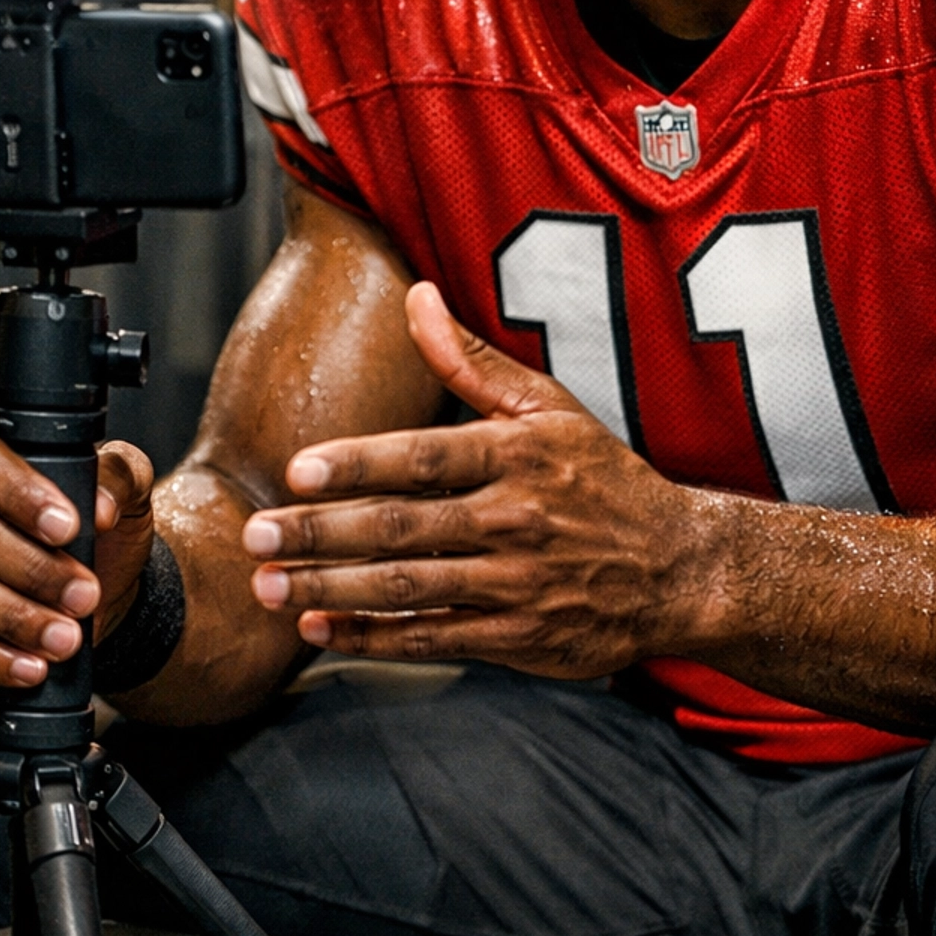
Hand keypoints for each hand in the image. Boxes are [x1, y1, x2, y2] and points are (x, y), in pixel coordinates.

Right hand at [0, 422, 154, 687]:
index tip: (68, 528)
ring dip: (12, 619)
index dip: (21, 496)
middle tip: (84, 596)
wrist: (89, 580)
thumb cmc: (93, 523)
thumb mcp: (121, 486)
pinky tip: (27, 668)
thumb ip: (119, 477)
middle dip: (31, 571)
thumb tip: (102, 505)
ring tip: (64, 639)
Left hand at [242, 282, 712, 675]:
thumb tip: (417, 297)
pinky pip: (435, 638)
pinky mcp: (520, 638)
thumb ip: (470, 361)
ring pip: (412, 587)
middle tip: (256, 535)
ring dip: (333, 588)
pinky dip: (373, 637)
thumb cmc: (602, 480)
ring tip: (269, 587)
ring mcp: (519, 583)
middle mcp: (517, 518)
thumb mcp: (549, 408)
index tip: (297, 472)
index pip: (426, 458)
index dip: (359, 465)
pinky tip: (322, 627)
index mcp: (520, 454)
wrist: (680, 567)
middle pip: (405, 528)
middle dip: (322, 534)